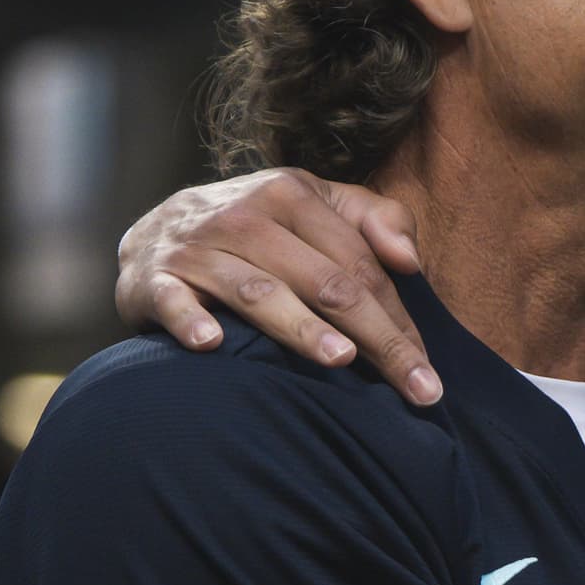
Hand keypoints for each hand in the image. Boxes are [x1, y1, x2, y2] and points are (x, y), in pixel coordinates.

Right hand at [117, 170, 440, 407]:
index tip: (428, 372)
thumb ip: (374, 219)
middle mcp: (246, 216)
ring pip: (260, 291)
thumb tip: (411, 259)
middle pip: (326, 282)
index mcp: (292, 195)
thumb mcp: (316, 206)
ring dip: (300, 326)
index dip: (399, 318)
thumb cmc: (258, 230)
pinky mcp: (155, 280)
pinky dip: (191, 320)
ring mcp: (198, 248)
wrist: (155, 232)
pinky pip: (174, 302)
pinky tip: (212, 344)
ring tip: (342, 359)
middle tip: (415, 388)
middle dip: (377, 337)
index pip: (360, 265)